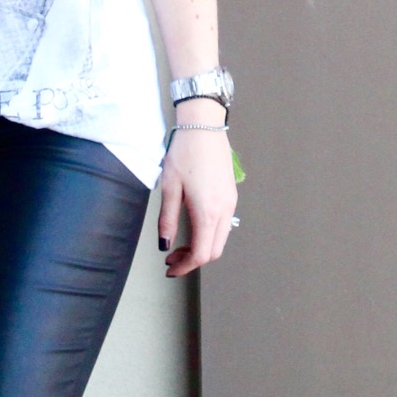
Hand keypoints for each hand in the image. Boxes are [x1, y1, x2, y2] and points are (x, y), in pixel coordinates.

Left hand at [157, 126, 237, 277]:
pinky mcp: (231, 195)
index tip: (170, 268)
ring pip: (220, 239)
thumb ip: (168, 220)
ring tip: (179, 244)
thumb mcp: (170, 188)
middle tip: (172, 258)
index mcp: (208, 212)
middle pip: (214, 251)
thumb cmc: (185, 153)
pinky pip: (224, 225)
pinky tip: (193, 228)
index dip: (185, 266)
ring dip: (201, 247)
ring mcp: (231, 203)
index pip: (201, 254)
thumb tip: (165, 244)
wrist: (204, 127)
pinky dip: (209, 234)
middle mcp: (224, 211)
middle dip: (193, 260)